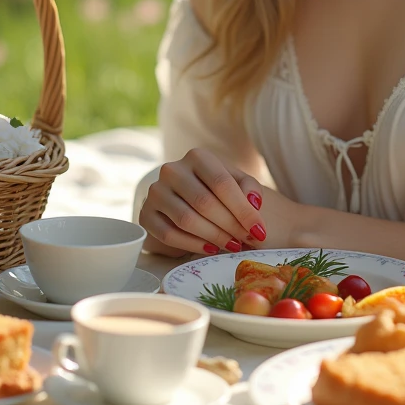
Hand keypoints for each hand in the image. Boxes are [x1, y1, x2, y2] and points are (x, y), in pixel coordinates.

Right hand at [139, 148, 265, 256]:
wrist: (185, 197)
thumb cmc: (216, 189)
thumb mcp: (237, 182)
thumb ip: (250, 189)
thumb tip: (254, 204)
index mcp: (197, 156)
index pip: (222, 183)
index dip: (243, 210)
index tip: (259, 230)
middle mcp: (172, 170)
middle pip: (204, 203)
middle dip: (230, 226)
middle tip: (247, 241)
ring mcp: (156, 192)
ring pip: (186, 220)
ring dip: (214, 237)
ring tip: (232, 246)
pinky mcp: (146, 215)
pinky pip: (169, 235)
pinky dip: (193, 245)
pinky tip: (211, 249)